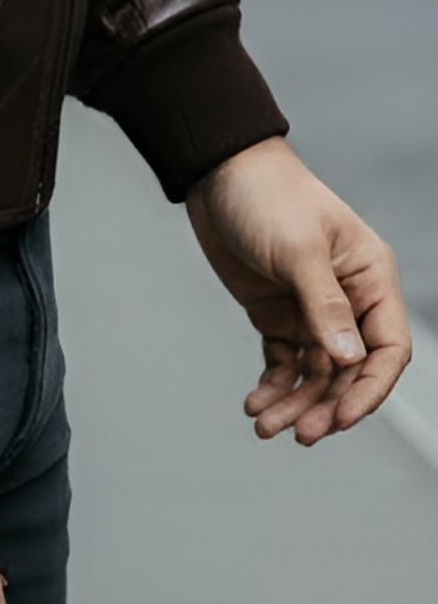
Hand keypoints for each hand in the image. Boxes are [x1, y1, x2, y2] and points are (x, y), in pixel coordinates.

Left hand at [187, 136, 410, 447]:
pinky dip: (272, 386)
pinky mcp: (275, 314)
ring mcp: (310, 309)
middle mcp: (346, 299)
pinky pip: (281, 362)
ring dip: (294, 403)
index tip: (341, 419)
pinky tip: (254, 404)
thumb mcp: (300, 249)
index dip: (370, 390)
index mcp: (369, 278)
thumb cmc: (268, 193)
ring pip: (314, 374)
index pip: (388, 348)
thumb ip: (325, 305)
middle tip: (300, 432)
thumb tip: (350, 360)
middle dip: (326, 405)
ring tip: (265, 425)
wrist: (215, 170)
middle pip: (349, 372)